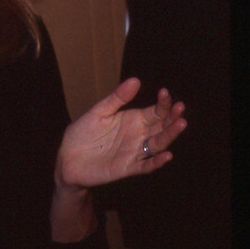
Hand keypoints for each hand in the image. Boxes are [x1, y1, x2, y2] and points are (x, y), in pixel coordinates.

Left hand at [55, 78, 186, 191]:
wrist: (68, 157)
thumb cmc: (83, 133)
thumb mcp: (99, 112)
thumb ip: (117, 98)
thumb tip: (136, 80)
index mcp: (133, 120)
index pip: (155, 112)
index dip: (163, 103)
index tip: (166, 93)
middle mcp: (138, 136)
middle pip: (161, 127)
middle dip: (172, 117)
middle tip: (181, 107)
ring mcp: (134, 153)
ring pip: (158, 144)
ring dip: (170, 135)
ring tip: (181, 124)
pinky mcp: (127, 168)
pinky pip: (146, 166)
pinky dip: (157, 162)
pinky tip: (167, 155)